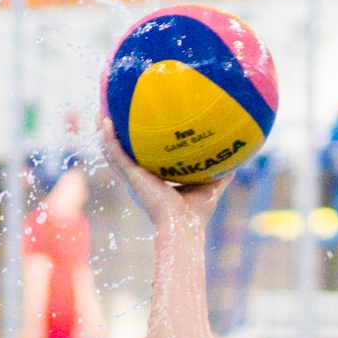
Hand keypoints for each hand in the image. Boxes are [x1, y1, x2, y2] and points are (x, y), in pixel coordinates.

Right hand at [99, 117, 232, 235]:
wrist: (184, 226)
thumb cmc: (197, 213)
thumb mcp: (211, 185)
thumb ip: (221, 171)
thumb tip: (237, 154)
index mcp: (154, 180)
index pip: (144, 159)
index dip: (139, 145)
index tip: (138, 127)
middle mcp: (140, 178)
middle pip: (124, 153)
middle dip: (117, 135)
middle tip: (113, 113)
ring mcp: (133, 177)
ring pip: (112, 151)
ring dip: (104, 132)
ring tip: (100, 111)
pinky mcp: (131, 177)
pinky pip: (115, 154)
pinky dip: (108, 138)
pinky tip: (105, 120)